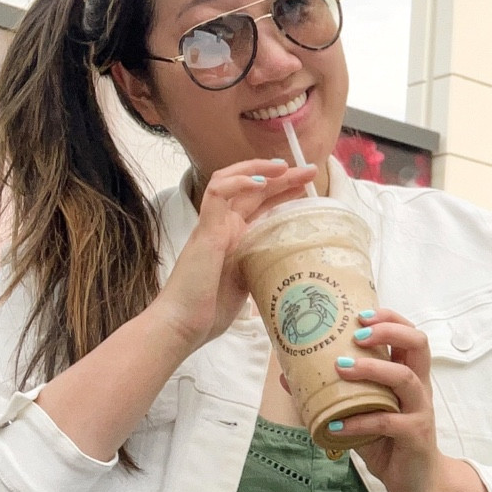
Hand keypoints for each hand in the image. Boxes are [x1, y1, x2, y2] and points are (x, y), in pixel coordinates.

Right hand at [152, 158, 315, 354]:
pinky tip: (259, 181)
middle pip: (253, 190)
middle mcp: (223, 227)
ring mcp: (213, 226)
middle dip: (282, 176)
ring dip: (259, 170)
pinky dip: (238, 182)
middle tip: (310, 170)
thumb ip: (262, 266)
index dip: (283, 191)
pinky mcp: (205, 230)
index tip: (308, 187)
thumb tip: (289, 265)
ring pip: (232, 181)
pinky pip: (218, 194)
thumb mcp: (248, 282)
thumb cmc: (210, 310)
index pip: (260, 204)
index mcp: (234, 238)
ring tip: (284, 167)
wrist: (182, 325)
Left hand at [325, 311, 491, 491]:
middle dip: (388, 330)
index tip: (360, 315)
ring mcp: (420, 410)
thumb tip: (288, 376)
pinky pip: (387, 421)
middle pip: (418, 343)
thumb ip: (334, 396)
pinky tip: (335, 425)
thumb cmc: (390, 443)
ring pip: (404, 377)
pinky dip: (358, 421)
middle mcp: (419, 388)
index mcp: (410, 377)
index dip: (389, 318)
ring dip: (372, 368)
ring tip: (341, 367)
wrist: (419, 483)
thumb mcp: (361, 415)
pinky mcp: (415, 434)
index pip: (409, 335)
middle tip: (357, 335)